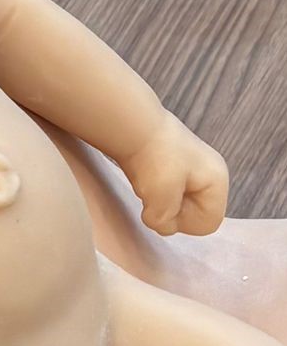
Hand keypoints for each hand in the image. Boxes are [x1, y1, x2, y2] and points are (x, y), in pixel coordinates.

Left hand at [121, 111, 228, 236]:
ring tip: (145, 180)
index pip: (207, 224)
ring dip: (158, 197)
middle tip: (152, 192)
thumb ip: (164, 222)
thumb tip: (156, 218)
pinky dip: (151, 185)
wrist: (127, 121)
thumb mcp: (162, 202)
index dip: (183, 222)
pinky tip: (141, 173)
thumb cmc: (152, 159)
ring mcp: (189, 164)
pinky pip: (164, 186)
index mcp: (217, 180)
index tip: (164, 204)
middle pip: (193, 213)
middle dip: (171, 210)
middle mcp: (208, 171)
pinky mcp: (169, 159)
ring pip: (176, 200)